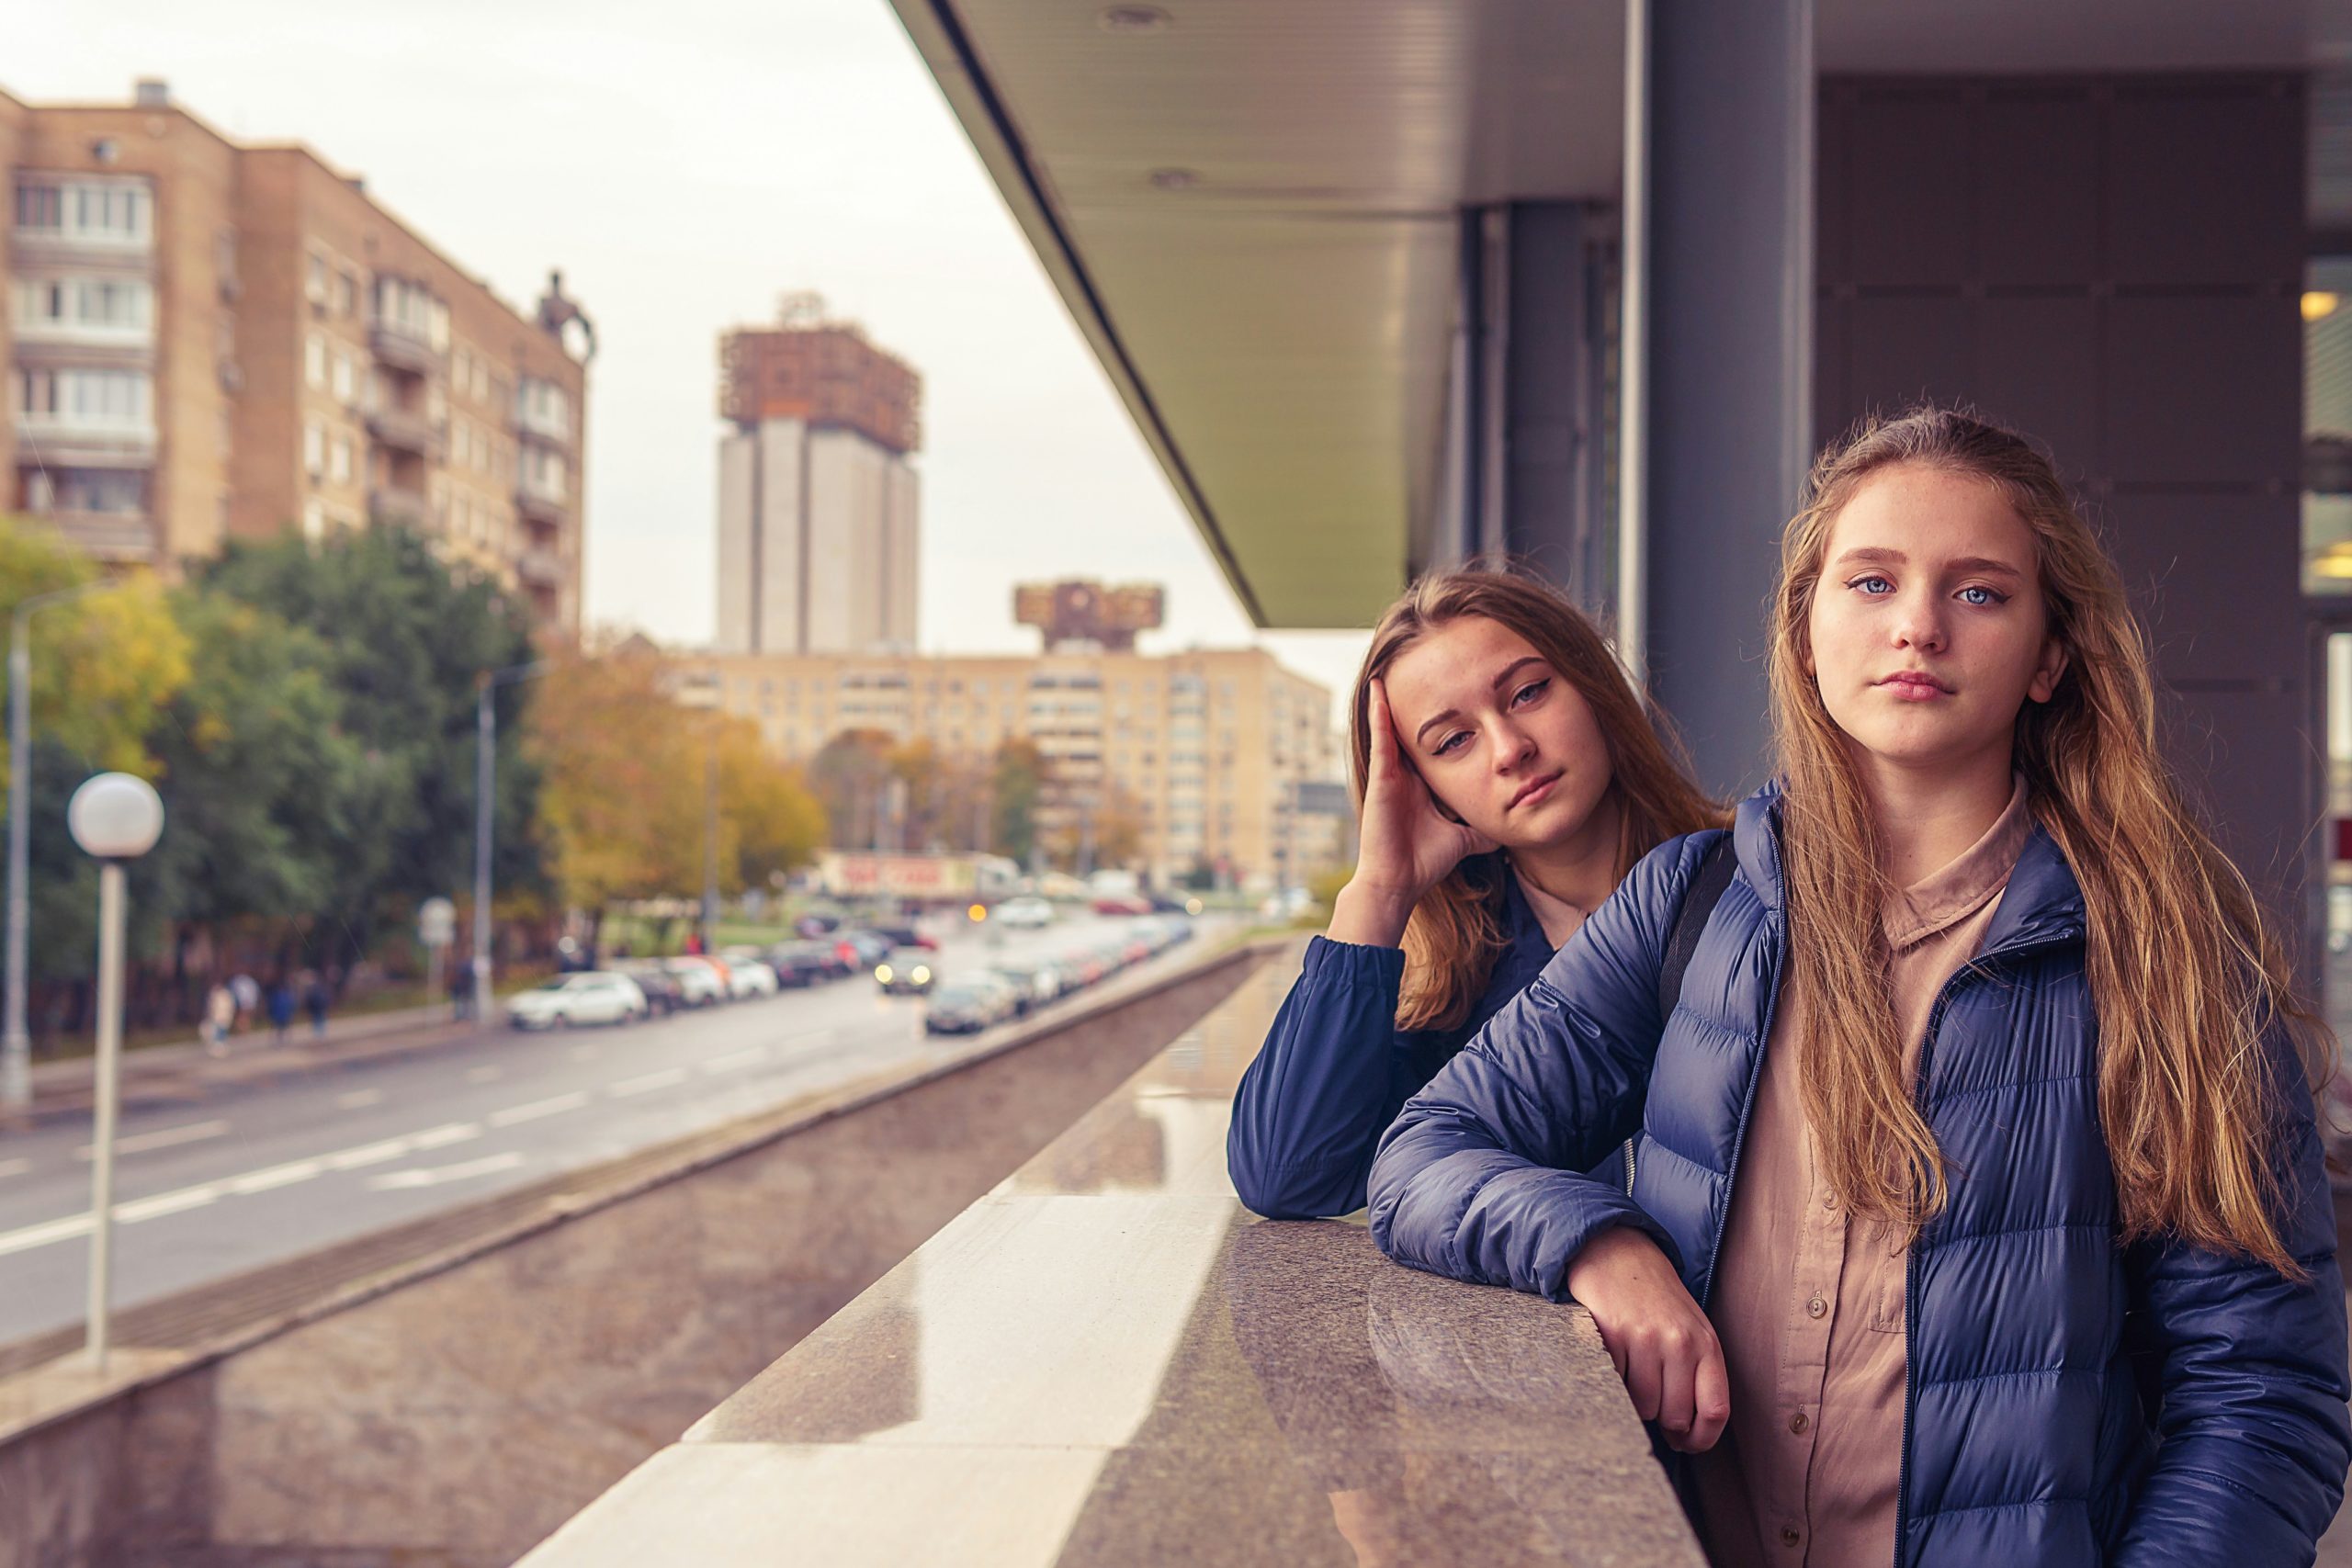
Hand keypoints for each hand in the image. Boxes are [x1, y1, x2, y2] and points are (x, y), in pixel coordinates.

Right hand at [1328, 678, 1497, 947]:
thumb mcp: (1464, 838)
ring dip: (1389, 698)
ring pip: (1391, 727)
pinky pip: (1382, 740)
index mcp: (1420, 783)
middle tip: (1415, 661)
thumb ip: (1482, 829)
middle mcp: (1403, 774)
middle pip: (1411, 728)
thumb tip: (1510, 828)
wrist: (1400, 883)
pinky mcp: (1381, 779)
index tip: (1450, 691)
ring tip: (1392, 663)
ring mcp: (1390, 774)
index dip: (1438, 718)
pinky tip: (1379, 690)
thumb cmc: (1425, 862)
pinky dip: (1380, 715)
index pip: (1431, 743)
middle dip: (1414, 699)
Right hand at [1565, 1227, 1729, 1452]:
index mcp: (1707, 1344)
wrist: (1616, 1253)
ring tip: (1632, 1373)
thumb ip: (1697, 1375)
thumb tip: (1686, 1434)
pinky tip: (1614, 1359)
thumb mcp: (1691, 1331)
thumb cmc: (1656, 1302)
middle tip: (1653, 1406)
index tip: (1686, 1444)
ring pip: (1643, 1406)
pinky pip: (1614, 1384)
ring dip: (1635, 1402)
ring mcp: (1645, 1338)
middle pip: (1675, 1416)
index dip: (1700, 1440)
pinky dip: (1613, 1381)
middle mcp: (1680, 1342)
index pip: (1715, 1411)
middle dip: (1663, 1422)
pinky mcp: (1613, 1335)